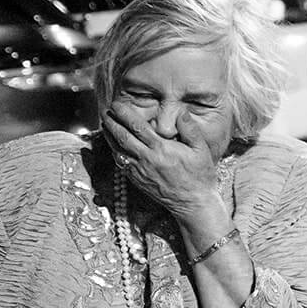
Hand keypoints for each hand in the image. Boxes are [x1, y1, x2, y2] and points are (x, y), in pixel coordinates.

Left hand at [102, 102, 222, 219]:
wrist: (193, 203)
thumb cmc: (199, 175)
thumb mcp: (201, 149)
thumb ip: (190, 129)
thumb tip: (181, 112)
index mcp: (161, 149)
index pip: (137, 127)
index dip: (125, 114)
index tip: (117, 104)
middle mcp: (146, 159)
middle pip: (122, 137)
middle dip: (112, 122)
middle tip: (106, 111)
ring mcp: (139, 171)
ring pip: (118, 150)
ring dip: (109, 136)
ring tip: (105, 124)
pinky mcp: (137, 180)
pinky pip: (120, 163)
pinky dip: (114, 151)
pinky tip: (113, 145)